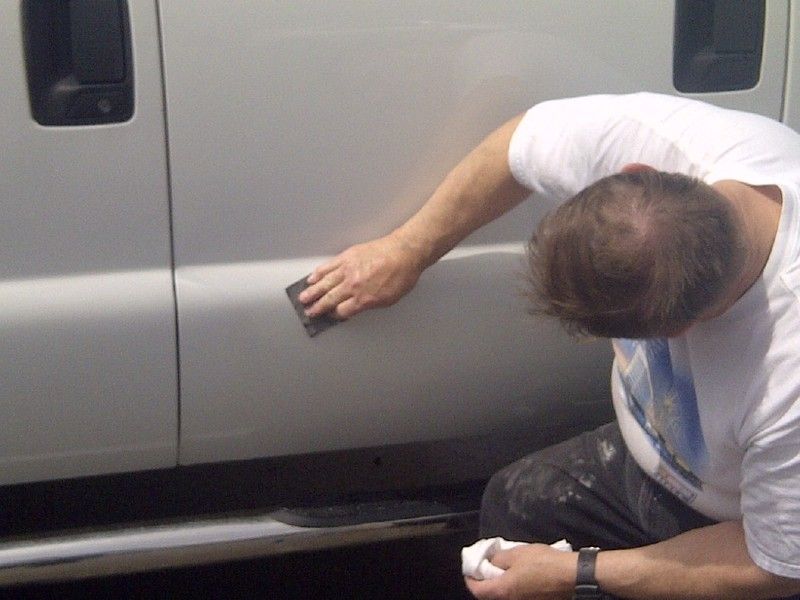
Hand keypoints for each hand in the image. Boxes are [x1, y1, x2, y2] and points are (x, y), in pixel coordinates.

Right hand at [298, 233, 424, 319]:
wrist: (405, 252)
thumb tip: (357, 308)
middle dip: (317, 307)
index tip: (329, 316)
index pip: (342, 311)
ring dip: (312, 292)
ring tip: (303, 298)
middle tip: (309, 311)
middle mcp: (352, 286)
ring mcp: (347, 270)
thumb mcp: (389, 300)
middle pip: (329, 299)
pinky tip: (312, 278)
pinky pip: (328, 267)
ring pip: (324, 283)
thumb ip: (370, 305)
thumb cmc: (402, 275)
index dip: (334, 315)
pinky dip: (318, 273)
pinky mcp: (347, 257)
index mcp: (363, 299)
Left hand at [465, 544, 577, 599]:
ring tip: (502, 570)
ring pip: (505, 596)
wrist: (572, 576)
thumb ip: (498, 559)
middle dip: (485, 583)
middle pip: (490, 595)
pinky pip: (517, 596)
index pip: (477, 591)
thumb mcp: (516, 554)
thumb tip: (490, 563)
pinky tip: (518, 575)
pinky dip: (512, 587)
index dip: (470, 580)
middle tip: (485, 569)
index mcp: (503, 591)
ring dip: (499, 585)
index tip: (470, 570)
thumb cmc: (543, 563)